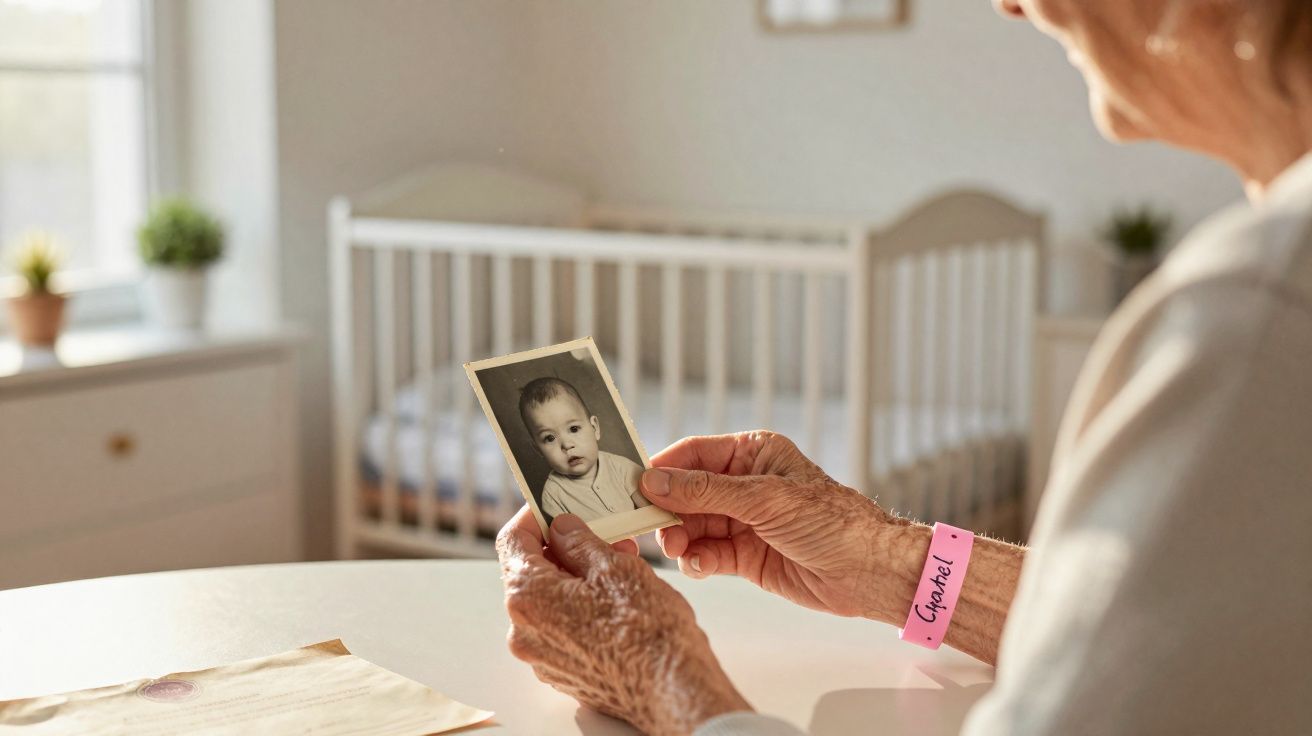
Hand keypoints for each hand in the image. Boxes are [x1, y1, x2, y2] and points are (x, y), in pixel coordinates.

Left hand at [495, 507, 750, 734]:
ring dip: (576, 578)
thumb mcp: (614, 566)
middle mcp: (524, 630)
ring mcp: (541, 656)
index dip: (534, 517)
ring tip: (619, 566)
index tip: (555, 506)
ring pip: (549, 601)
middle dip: (564, 548)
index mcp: (527, 597)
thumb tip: (562, 528)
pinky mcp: (562, 673)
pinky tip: (615, 600)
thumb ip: (579, 541)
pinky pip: (561, 629)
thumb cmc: (648, 631)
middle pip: (531, 572)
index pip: (513, 541)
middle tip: (602, 535)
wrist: (672, 689)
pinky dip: (580, 608)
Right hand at [642, 431, 903, 618]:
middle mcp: (744, 485)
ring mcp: (743, 522)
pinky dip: (696, 560)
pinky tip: (700, 565)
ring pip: (692, 526)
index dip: (663, 469)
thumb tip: (654, 481)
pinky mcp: (745, 556)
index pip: (693, 454)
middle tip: (650, 527)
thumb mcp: (764, 499)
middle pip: (686, 493)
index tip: (634, 485)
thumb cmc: (832, 521)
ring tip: (678, 549)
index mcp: (753, 453)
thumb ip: (705, 492)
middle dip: (667, 510)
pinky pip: (706, 554)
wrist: (868, 572)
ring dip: (679, 538)